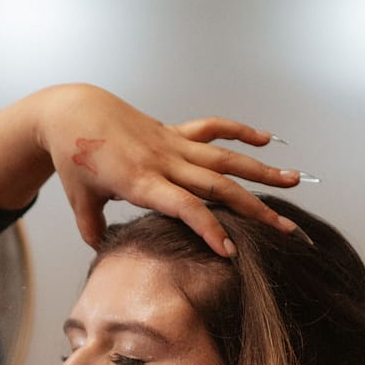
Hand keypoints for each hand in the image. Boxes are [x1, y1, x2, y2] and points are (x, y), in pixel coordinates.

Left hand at [36, 84, 303, 256]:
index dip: (208, 228)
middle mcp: (163, 162)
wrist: (71, 113)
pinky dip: (240, 131)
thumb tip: (102, 251)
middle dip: (253, 209)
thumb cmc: (73, 158)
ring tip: (293, 180)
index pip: (183, 207)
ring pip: (224, 158)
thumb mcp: (79, 200)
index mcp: (140, 182)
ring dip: (260, 171)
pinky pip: (212, 129)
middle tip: (284, 227)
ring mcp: (171, 145)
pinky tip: (266, 140)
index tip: (230, 251)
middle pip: (217, 186)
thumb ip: (93, 228)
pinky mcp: (173, 132)